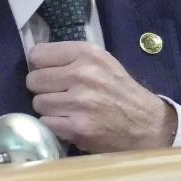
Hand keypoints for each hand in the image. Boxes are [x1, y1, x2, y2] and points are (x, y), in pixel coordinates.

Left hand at [26, 41, 176, 152]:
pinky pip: (45, 122)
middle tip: (62, 95)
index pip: (37, 54)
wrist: (148, 125)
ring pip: (37, 102)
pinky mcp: (77, 127)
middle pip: (33, 80)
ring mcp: (80, 102)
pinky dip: (54, 125)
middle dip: (43, 89)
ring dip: (49, 109)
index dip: (40, 66)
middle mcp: (83, 74)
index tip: (51, 74)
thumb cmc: (119, 92)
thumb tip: (32, 59)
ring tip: (69, 110)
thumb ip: (69, 58)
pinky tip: (71, 123)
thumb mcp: (101, 63)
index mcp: (88, 53)